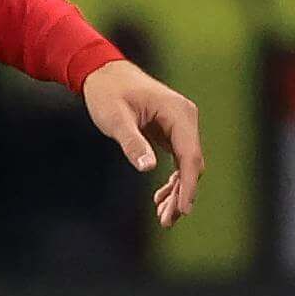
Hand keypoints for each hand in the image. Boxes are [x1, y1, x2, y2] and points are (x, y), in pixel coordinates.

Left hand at [83, 59, 203, 227]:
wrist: (103, 74)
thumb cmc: (108, 93)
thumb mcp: (115, 119)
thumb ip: (132, 143)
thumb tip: (148, 167)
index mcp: (178, 113)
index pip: (190, 156)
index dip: (188, 186)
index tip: (183, 210)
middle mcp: (185, 118)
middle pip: (192, 164)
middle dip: (181, 195)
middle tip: (167, 221)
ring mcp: (180, 125)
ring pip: (187, 165)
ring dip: (177, 191)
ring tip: (163, 217)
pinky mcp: (171, 131)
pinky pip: (178, 160)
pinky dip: (172, 180)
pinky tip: (161, 199)